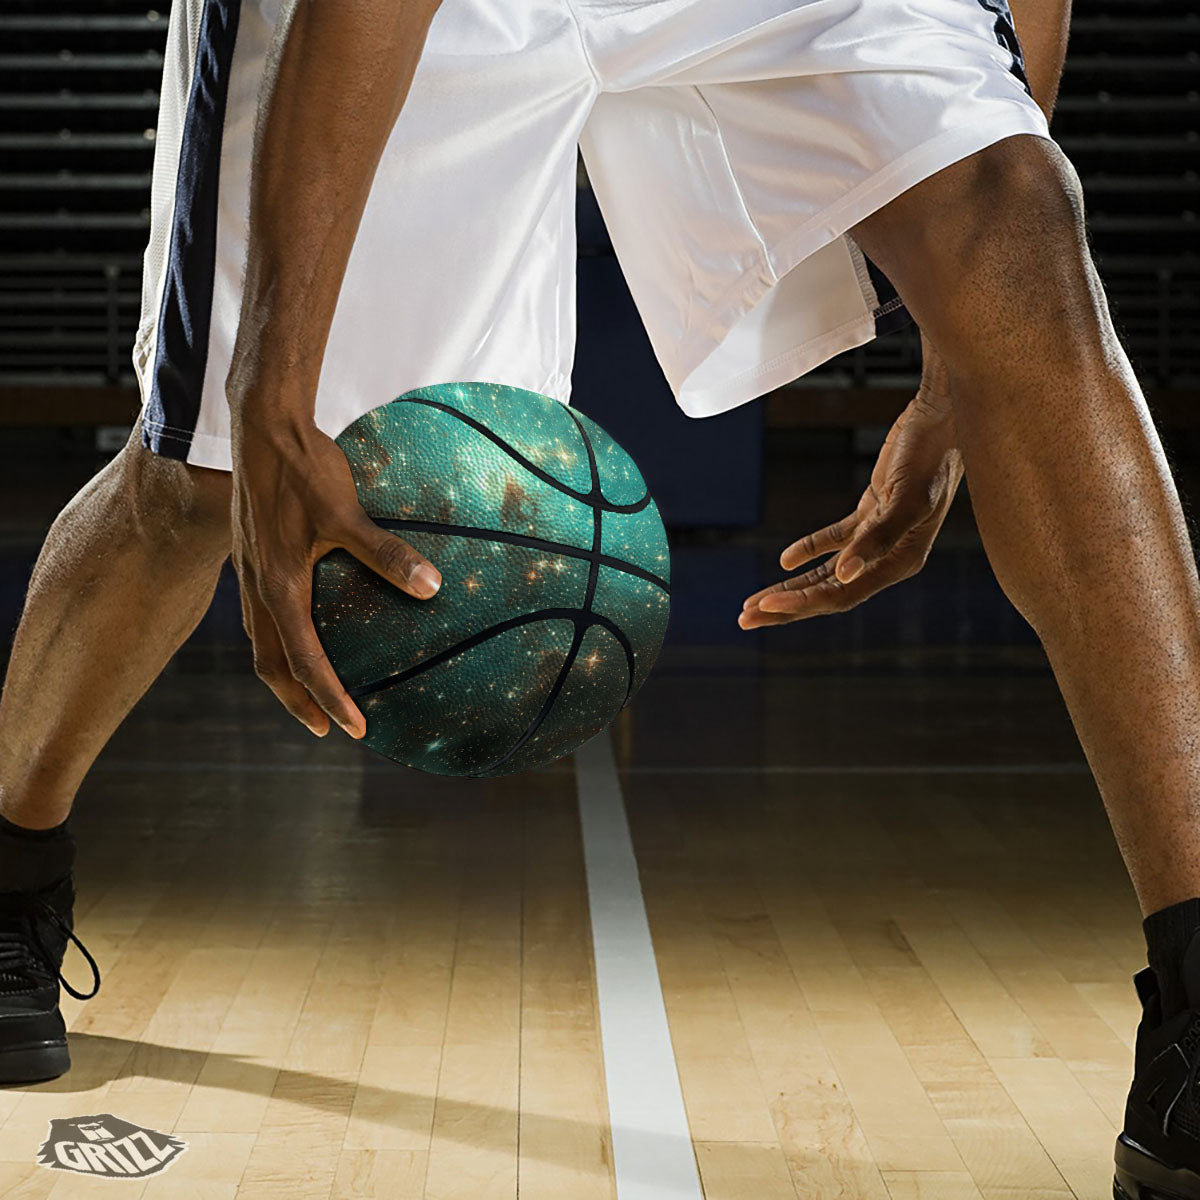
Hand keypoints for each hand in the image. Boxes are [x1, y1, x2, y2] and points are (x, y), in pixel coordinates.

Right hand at [230, 414, 440, 737]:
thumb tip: (432, 586)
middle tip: (330, 729)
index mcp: (279, 585)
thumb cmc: (304, 468)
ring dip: (286, 675)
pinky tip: (303, 630)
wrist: (261, 425)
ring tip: (312, 694)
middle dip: (299, 702)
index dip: (330, 698)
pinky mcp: (253, 556)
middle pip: (272, 666)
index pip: (304, 661)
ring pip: (262, 642)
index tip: (355, 730)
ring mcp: (250, 573)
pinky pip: (261, 616)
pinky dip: (280, 639)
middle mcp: (257, 587)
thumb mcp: (346, 511)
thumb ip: (385, 552)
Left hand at [739, 376, 961, 628]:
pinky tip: (785, 560)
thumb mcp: (907, 498)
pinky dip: (810, 550)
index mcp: (901, 561)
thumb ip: (877, 539)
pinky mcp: (872, 513)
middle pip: (829, 591)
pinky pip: (835, 539)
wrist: (945, 417)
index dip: (802, 603)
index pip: (841, 594)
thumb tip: (842, 574)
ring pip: (827, 572)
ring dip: (792, 586)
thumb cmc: (932, 456)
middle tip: (745, 618)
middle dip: (787, 606)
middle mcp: (890, 557)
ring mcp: (879, 536)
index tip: (765, 607)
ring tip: (754, 601)